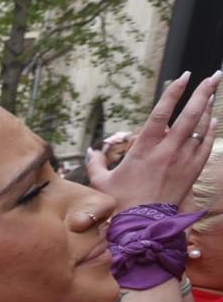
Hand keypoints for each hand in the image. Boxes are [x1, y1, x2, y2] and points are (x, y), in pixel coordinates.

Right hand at [87, 70, 219, 212]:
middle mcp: (167, 150)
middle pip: (190, 114)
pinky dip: (210, 131)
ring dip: (208, 108)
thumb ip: (95, 163)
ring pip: (201, 127)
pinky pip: (205, 145)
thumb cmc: (120, 203)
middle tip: (214, 76)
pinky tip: (213, 120)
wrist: (143, 225)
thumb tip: (91, 152)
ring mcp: (183, 160)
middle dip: (203, 92)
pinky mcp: (192, 172)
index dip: (174, 92)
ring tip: (213, 91)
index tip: (185, 76)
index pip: (162, 112)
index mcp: (144, 148)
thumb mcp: (101, 182)